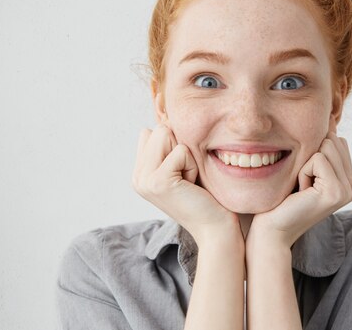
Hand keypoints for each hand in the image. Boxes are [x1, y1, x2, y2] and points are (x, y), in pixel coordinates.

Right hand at [131, 126, 239, 245]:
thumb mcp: (182, 168)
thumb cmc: (204, 196)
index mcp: (140, 173)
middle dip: (181, 148)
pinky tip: (192, 185)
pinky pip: (181, 151)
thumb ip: (167, 148)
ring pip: (166, 135)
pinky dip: (192, 165)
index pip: (152, 132)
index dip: (175, 144)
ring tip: (189, 179)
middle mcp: (138, 177)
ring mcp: (145, 180)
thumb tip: (162, 123)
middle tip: (187, 177)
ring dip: (186, 155)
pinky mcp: (158, 182)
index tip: (182, 172)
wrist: (214, 228)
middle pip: (159, 129)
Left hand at [249, 132, 351, 247]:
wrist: (273, 228)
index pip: (338, 141)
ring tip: (302, 188)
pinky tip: (301, 192)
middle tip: (303, 184)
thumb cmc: (283, 197)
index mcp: (349, 181)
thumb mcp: (307, 170)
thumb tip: (328, 120)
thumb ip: (322, 150)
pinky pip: (318, 159)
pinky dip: (303, 171)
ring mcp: (347, 190)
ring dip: (306, 164)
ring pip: (326, 146)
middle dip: (311, 157)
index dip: (314, 153)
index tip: (307, 179)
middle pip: (334, 140)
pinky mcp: (336, 192)